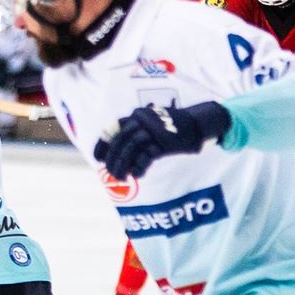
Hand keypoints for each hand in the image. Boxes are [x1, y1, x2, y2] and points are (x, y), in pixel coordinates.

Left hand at [93, 101, 232, 179]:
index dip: (103, 144)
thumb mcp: (152, 126)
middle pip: (120, 140)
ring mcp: (153, 129)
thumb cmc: (173, 128)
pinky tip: (137, 176)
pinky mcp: (164, 141)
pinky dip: (139, 167)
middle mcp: (142, 119)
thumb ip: (136, 135)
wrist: (197, 124)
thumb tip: (119, 156)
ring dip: (123, 166)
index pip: (113, 128)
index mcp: (137, 115)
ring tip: (121, 178)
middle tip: (110, 173)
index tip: (98, 159)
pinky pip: (146, 156)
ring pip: (130, 148)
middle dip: (113, 158)